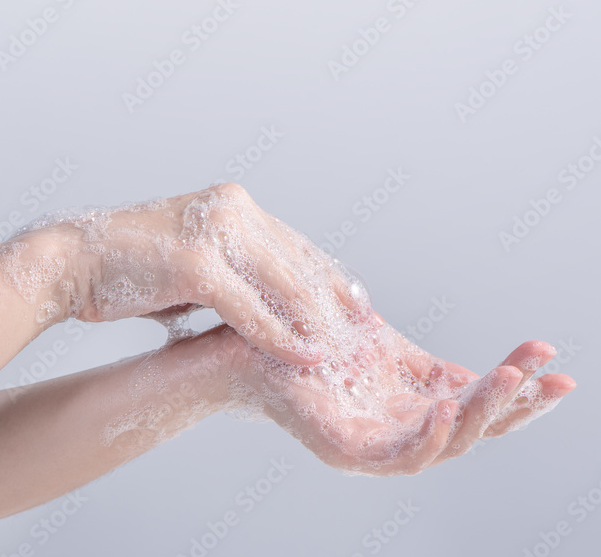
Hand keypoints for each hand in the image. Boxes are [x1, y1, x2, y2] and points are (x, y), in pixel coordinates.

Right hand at [2, 184, 369, 364]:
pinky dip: (279, 336)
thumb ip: (236, 275)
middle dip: (336, 301)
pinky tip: (302, 356)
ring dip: (316, 323)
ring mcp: (214, 233)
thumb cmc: (132, 268)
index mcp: (233, 203)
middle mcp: (232, 208)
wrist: (73, 261)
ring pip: (283, 283)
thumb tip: (276, 309)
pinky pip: (250, 308)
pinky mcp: (196, 264)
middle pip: (300, 260)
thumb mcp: (196, 264)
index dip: (331, 277)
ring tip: (343, 353)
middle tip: (366, 334)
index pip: (297, 243)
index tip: (359, 306)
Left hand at [223, 313, 575, 474]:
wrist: (242, 343)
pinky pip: (397, 457)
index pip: (478, 400)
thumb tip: (462, 366)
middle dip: (519, 407)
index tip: (552, 356)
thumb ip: (417, 361)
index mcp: (411, 402)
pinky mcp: (344, 450)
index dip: (519, 384)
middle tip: (556, 379)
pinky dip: (427, 436)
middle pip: (475, 429)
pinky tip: (446, 405)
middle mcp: (399, 428)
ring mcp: (374, 444)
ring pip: (445, 445)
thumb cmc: (305, 341)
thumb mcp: (376, 343)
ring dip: (480, 415)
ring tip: (509, 380)